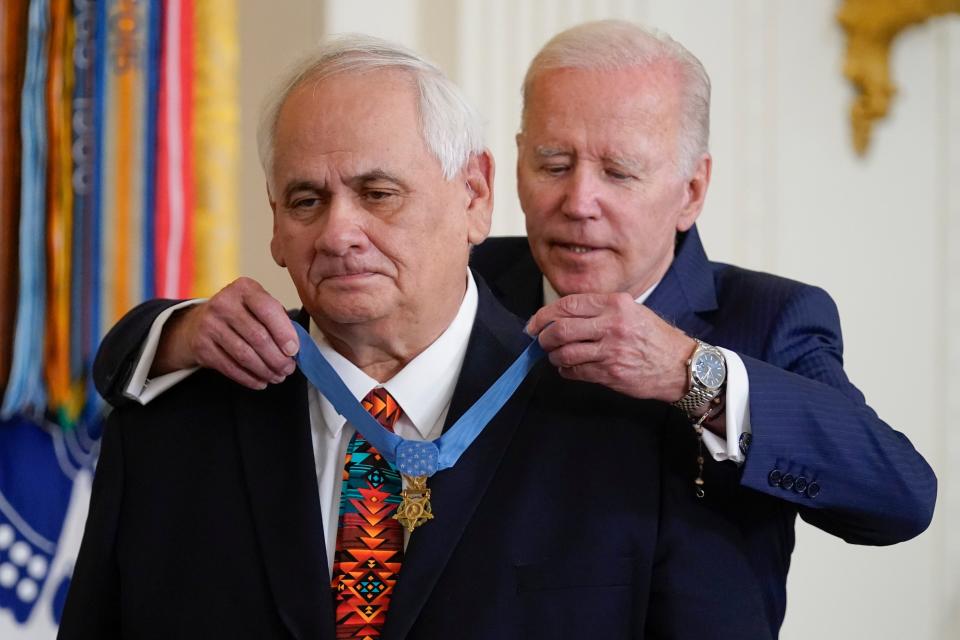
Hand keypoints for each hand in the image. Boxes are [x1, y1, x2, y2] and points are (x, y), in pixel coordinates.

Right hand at [153, 277, 298, 389]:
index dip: (284, 333)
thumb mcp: (257, 305)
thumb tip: (294, 348)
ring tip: (277, 377)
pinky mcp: (201, 346)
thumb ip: (277, 320)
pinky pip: (230, 367)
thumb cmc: (239, 314)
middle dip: (277, 358)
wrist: (199, 322)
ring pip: (245, 355)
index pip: (268, 309)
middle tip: (288, 369)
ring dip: (265, 370)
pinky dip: (249, 378)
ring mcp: (209, 324)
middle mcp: (223, 303)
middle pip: (258, 337)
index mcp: (243, 288)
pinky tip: (260, 381)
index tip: (294, 351)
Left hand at [526, 292, 695, 402]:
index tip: (535, 324)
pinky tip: (570, 368)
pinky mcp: (610, 373)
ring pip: (565, 353)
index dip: (544, 315)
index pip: (568, 305)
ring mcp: (611, 351)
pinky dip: (566, 371)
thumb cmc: (654, 337)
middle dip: (543, 337)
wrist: (680, 365)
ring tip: (557, 356)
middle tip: (541, 341)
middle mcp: (613, 325)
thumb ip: (599, 310)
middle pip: (561, 329)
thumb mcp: (631, 311)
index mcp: (616, 304)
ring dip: (554, 356)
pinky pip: (576, 372)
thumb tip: (560, 316)